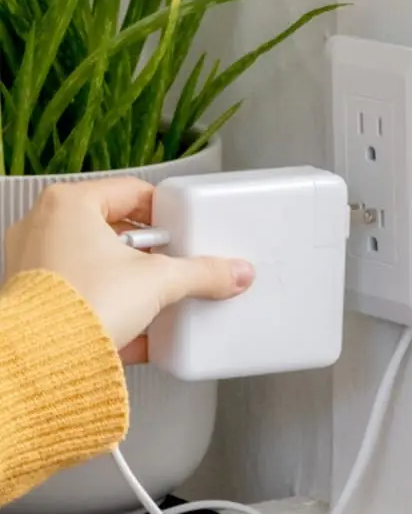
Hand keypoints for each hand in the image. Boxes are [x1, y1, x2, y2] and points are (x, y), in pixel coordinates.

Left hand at [4, 178, 254, 362]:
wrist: (42, 364)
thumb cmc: (77, 307)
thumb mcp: (158, 281)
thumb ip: (201, 273)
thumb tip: (231, 272)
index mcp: (69, 205)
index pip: (133, 191)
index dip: (166, 212)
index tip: (183, 231)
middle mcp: (44, 228)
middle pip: (116, 228)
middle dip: (150, 252)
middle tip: (171, 263)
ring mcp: (36, 265)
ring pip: (99, 263)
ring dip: (131, 281)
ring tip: (154, 295)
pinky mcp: (38, 301)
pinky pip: (86, 295)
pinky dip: (112, 306)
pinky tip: (138, 327)